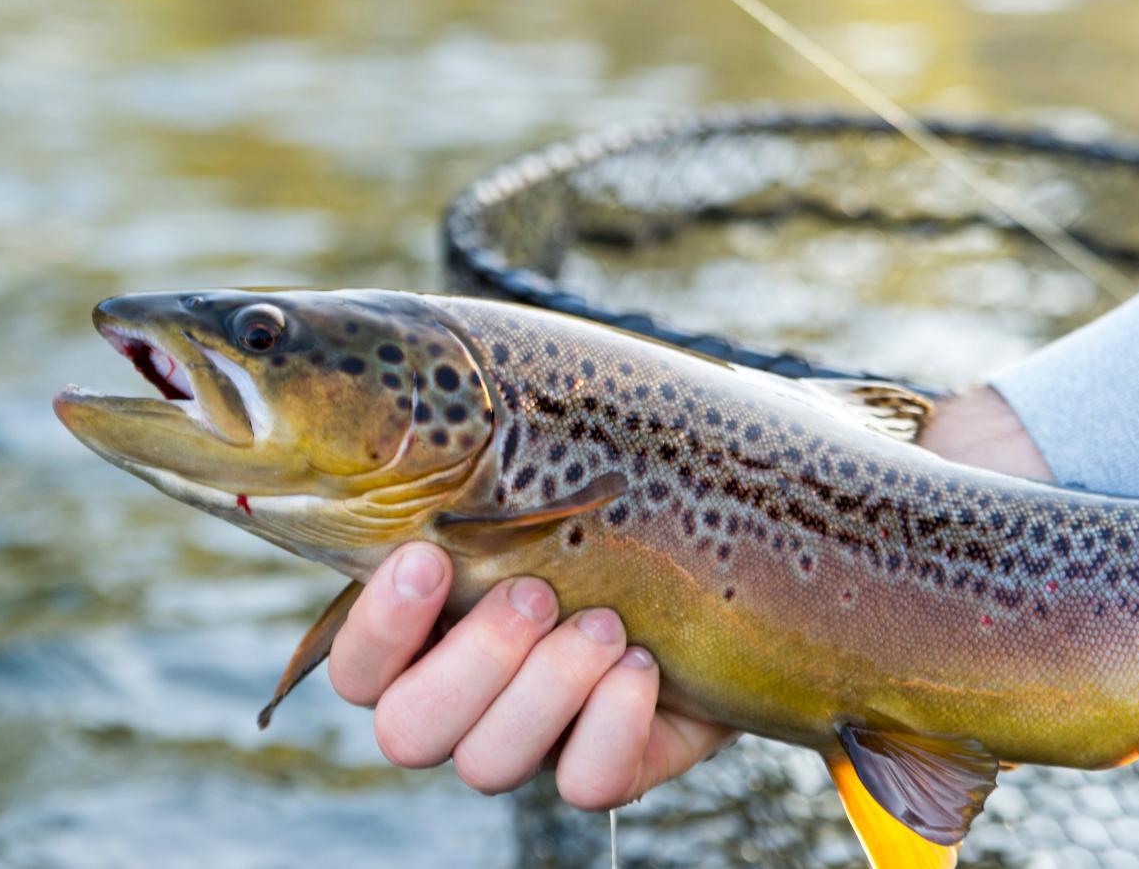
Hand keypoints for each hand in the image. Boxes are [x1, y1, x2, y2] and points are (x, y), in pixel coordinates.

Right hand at [328, 386, 1039, 807]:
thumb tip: (361, 353)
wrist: (778, 532)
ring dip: (539, 691)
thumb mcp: (582, 433)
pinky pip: (586, 785)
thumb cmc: (661, 467)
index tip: (423, 555)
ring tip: (604, 624)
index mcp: (447, 615)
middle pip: (407, 730)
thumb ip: (494, 420)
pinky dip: (605, 731)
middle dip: (471, 662)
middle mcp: (481, 687)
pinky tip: (648, 667)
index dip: (377, 626)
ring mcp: (549, 730)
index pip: (360, 663)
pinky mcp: (626, 756)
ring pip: (484, 763)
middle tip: (536, 590)